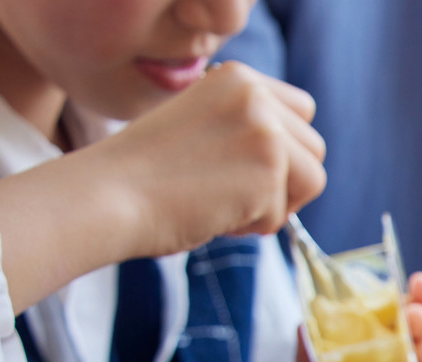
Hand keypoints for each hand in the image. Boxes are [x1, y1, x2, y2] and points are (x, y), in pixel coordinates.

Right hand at [0, 61, 325, 312]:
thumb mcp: (203, 128)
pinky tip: (214, 212)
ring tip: (225, 202)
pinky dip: (254, 224)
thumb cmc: (145, 175)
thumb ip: (246, 129)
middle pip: (314, 148)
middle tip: (232, 191)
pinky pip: (285, 212)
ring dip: (275, 203)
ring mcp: (265, 128)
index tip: (241, 167)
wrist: (108, 195)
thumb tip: (299, 158)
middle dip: (285, 181)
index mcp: (238, 77)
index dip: (283, 151)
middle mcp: (255, 94)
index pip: (301, 113)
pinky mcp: (269, 166)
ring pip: (313, 179)